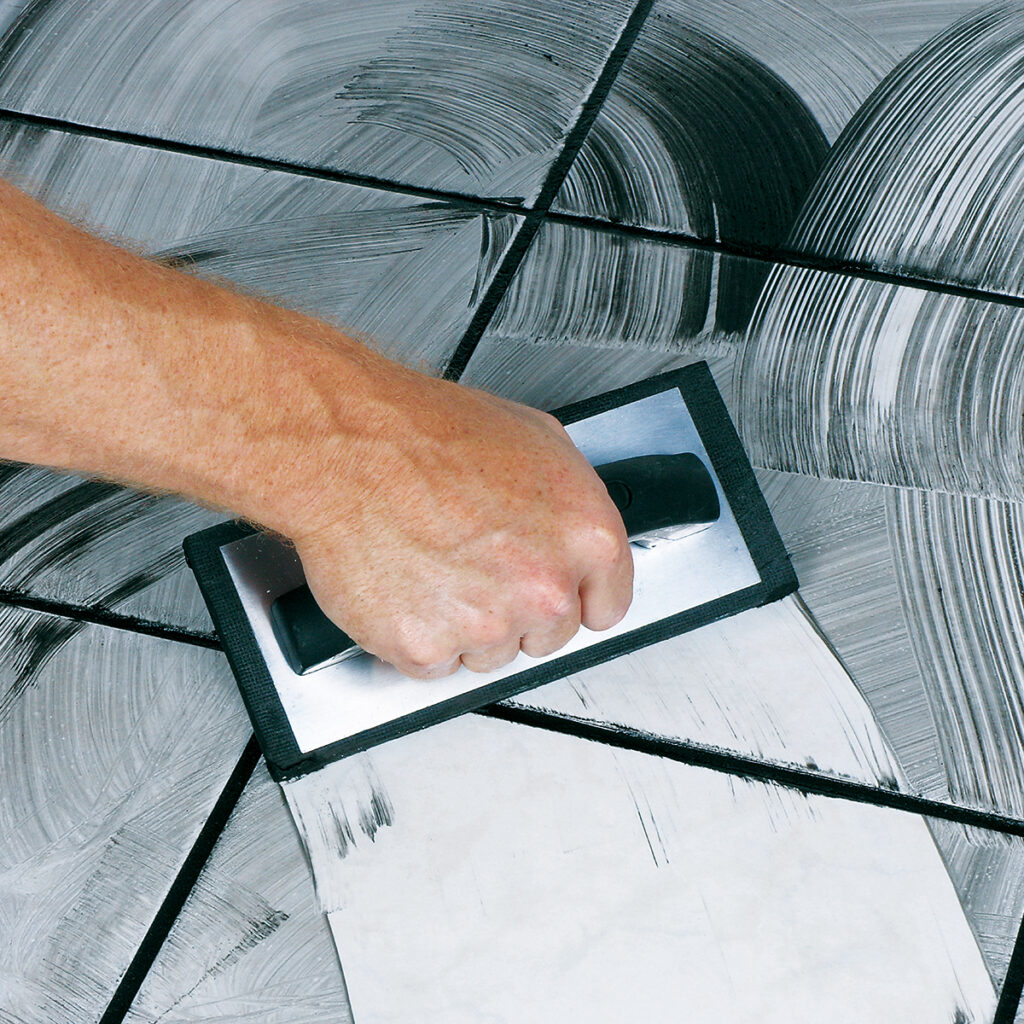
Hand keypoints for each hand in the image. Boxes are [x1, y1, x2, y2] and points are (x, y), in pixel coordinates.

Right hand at [287, 369, 633, 677]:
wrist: (351, 447)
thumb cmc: (429, 434)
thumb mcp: (535, 441)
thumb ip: (569, 504)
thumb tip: (570, 532)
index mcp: (587, 536)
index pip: (607, 606)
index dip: (575, 596)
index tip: (553, 591)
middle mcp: (545, 587)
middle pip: (548, 635)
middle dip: (517, 609)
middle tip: (476, 563)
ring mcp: (488, 624)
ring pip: (491, 654)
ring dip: (467, 624)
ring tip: (435, 563)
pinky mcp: (427, 649)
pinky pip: (436, 662)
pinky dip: (418, 635)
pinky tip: (409, 583)